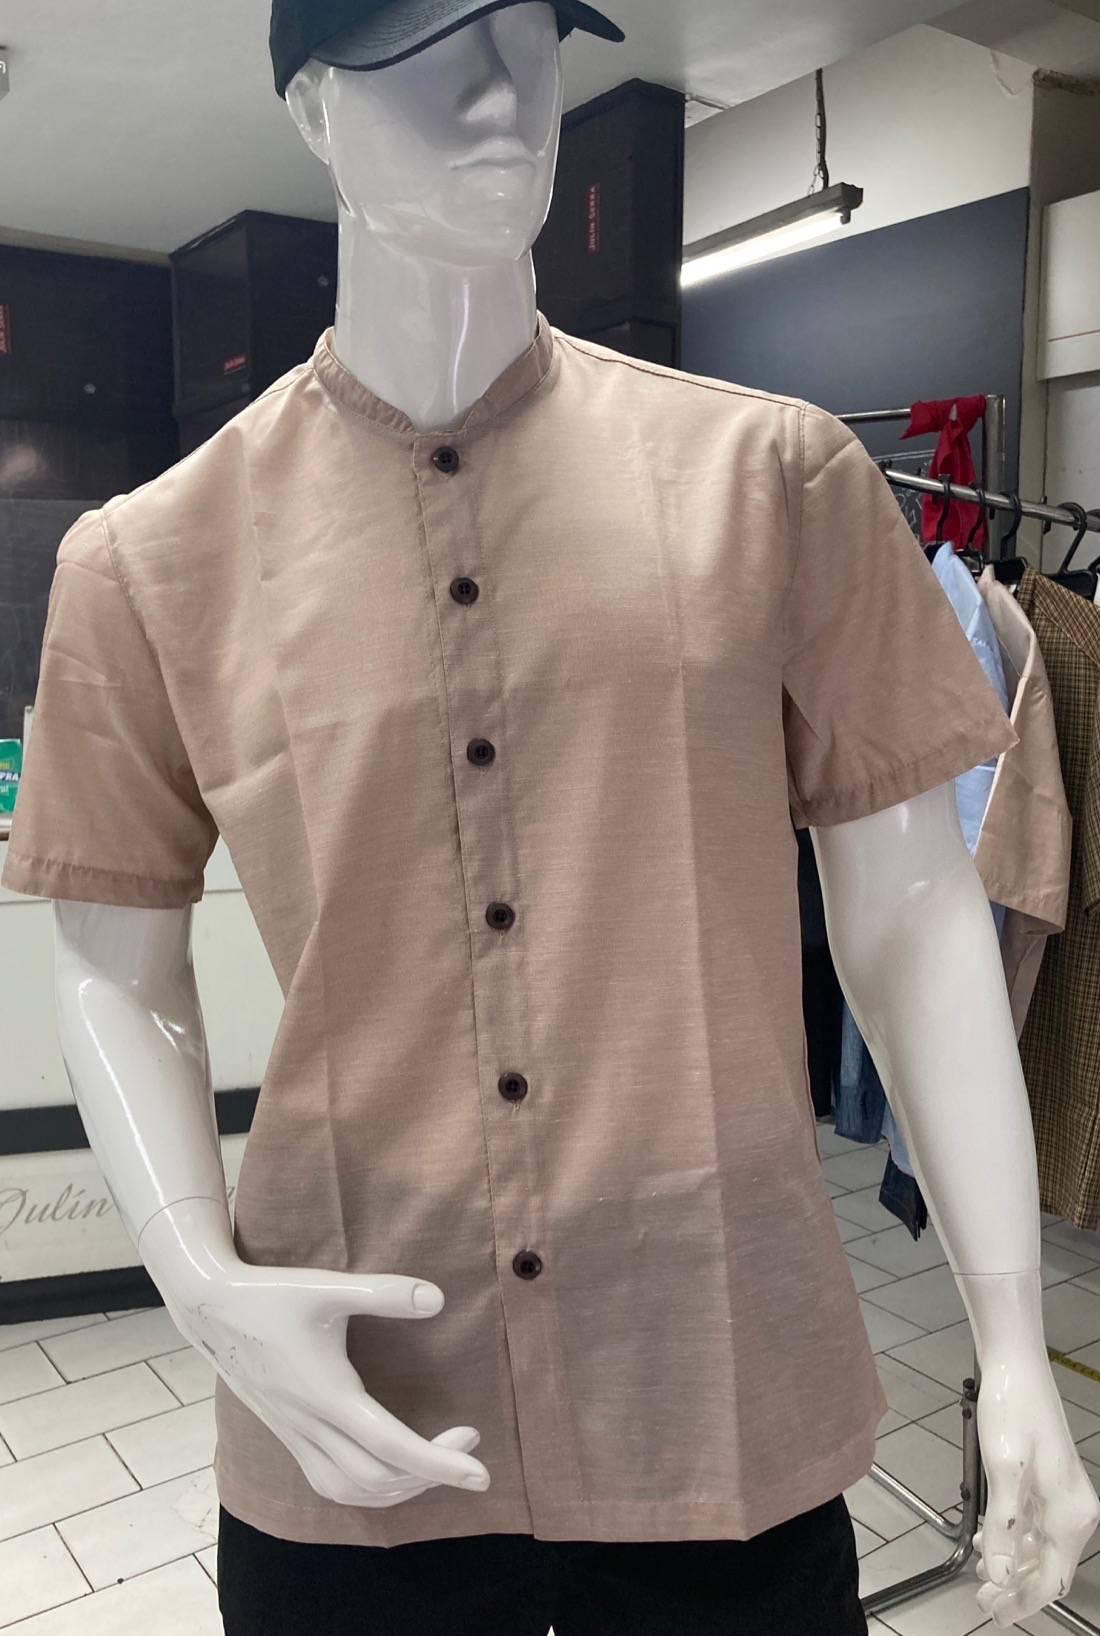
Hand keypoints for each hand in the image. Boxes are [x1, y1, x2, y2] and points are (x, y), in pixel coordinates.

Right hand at [139, 1203, 489, 1508]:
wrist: (210, 1309)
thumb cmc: (272, 1295)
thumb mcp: (329, 1286)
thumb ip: (385, 1292)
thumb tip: (439, 1298)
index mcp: (328, 1394)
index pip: (393, 1447)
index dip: (440, 1465)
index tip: (481, 1471)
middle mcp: (310, 1425)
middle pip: (377, 1480)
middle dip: (430, 1475)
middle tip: (467, 1447)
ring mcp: (295, 1435)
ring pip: (351, 1491)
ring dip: (398, 1488)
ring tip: (434, 1463)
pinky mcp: (287, 1435)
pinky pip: (329, 1483)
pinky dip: (366, 1489)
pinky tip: (387, 1468)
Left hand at [972, 1349, 1099, 1625]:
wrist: (1015, 1366)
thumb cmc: (1012, 1409)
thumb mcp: (1003, 1470)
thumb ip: (1002, 1527)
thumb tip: (1000, 1575)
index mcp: (1071, 1513)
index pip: (1053, 1579)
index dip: (1025, 1602)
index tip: (996, 1614)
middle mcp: (1074, 1509)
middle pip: (1048, 1568)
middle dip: (1017, 1588)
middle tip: (983, 1601)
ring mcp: (1062, 1495)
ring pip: (1040, 1548)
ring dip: (1013, 1566)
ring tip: (982, 1577)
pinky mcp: (1048, 1482)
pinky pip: (1034, 1525)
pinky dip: (1013, 1540)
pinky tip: (988, 1541)